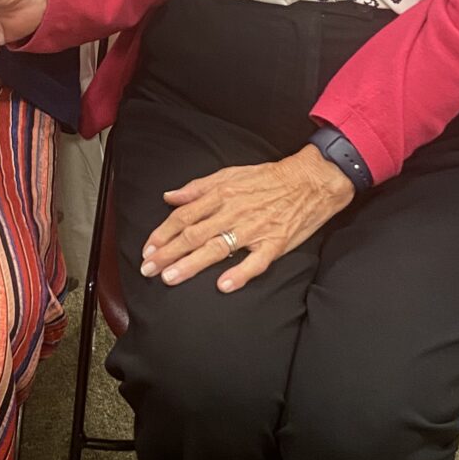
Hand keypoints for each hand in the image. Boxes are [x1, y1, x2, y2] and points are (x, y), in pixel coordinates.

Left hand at [140, 147, 354, 293]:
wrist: (311, 180)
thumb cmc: (269, 178)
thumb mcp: (230, 174)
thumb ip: (198, 188)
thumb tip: (170, 197)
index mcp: (221, 194)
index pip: (184, 216)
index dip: (162, 234)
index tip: (146, 249)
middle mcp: (234, 212)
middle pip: (194, 234)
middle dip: (168, 253)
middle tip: (148, 269)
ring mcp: (254, 229)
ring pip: (217, 248)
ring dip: (191, 264)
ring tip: (170, 278)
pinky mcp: (276, 243)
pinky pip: (256, 262)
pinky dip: (240, 273)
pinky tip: (223, 285)